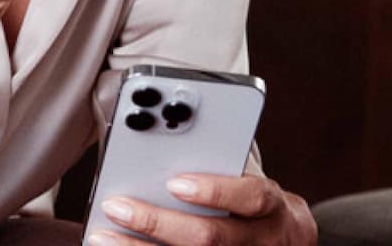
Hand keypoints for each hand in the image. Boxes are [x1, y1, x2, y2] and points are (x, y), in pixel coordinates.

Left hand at [90, 174, 316, 245]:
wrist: (288, 244)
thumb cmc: (257, 207)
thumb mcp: (252, 183)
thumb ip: (223, 170)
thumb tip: (164, 155)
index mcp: (271, 208)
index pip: (250, 197)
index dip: (215, 191)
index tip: (175, 183)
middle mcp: (262, 241)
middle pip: (210, 238)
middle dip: (158, 223)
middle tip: (117, 206)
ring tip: (103, 236)